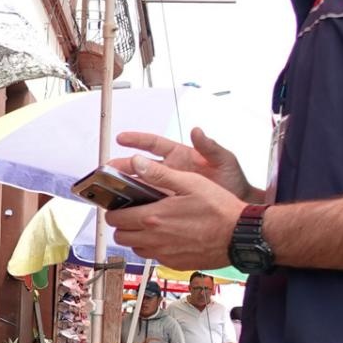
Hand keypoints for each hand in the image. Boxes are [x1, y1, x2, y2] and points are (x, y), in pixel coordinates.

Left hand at [105, 159, 246, 271]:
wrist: (239, 235)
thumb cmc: (219, 208)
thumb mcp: (189, 182)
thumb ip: (159, 173)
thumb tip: (136, 162)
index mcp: (153, 217)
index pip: (115, 218)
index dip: (113, 210)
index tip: (118, 205)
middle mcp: (154, 239)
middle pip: (120, 236)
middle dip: (122, 225)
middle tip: (132, 214)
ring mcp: (164, 254)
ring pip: (135, 249)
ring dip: (136, 238)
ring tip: (149, 225)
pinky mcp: (175, 264)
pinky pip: (154, 257)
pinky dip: (153, 248)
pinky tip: (166, 236)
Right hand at [116, 127, 254, 200]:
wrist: (237, 209)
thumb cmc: (233, 181)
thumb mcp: (224, 160)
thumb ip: (210, 146)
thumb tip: (197, 131)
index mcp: (180, 155)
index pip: (153, 144)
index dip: (137, 139)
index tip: (121, 138)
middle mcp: (171, 171)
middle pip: (140, 166)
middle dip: (121, 166)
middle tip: (106, 170)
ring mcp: (168, 188)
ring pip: (140, 186)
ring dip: (124, 188)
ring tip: (109, 191)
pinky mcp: (169, 205)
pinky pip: (149, 204)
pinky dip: (137, 206)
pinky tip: (127, 210)